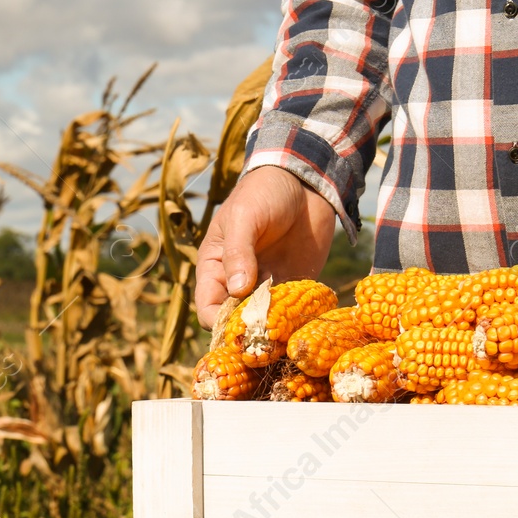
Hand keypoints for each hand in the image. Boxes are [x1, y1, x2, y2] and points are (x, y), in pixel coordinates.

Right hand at [194, 165, 337, 328]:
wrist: (304, 181)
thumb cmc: (263, 193)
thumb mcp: (244, 217)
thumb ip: (238, 251)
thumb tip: (237, 289)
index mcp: (216, 270)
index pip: (209, 309)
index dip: (220, 324)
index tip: (240, 329)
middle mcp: (239, 285)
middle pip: (238, 323)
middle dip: (251, 333)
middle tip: (270, 336)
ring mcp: (269, 288)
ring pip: (267, 323)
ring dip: (277, 330)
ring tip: (291, 329)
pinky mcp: (296, 287)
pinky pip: (295, 313)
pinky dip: (299, 319)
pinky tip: (308, 318)